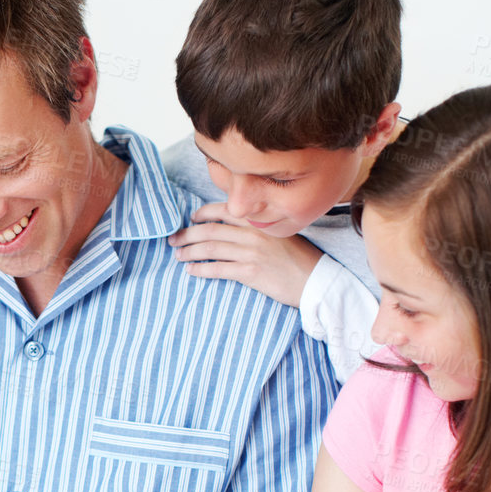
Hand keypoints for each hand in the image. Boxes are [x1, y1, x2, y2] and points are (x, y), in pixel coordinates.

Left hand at [169, 204, 321, 307]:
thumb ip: (259, 228)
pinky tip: (191, 271)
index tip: (192, 218)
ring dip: (189, 251)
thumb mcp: (282, 234)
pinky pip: (218, 269)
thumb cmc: (301, 260)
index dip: (203, 213)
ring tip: (178, 255)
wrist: (316, 281)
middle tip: (174, 239)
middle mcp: (254, 233)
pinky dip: (201, 269)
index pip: (224, 210)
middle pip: (211, 229)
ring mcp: (251, 252)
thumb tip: (234, 228)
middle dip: (188, 234)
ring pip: (210, 248)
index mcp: (261, 221)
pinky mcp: (250, 272)